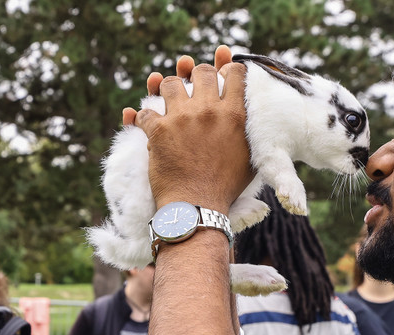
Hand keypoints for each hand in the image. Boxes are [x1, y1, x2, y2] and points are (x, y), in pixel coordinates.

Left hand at [123, 46, 253, 214]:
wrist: (198, 207)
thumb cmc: (226, 187)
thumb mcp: (251, 158)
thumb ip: (250, 132)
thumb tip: (251, 117)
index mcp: (234, 114)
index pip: (234, 73)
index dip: (227, 69)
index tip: (222, 74)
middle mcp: (209, 110)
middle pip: (201, 72)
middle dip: (196, 75)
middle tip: (193, 85)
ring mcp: (182, 117)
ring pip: (169, 83)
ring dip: (166, 89)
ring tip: (167, 100)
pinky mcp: (158, 130)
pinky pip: (145, 112)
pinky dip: (142, 117)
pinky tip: (145, 123)